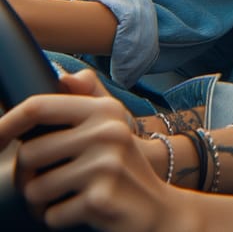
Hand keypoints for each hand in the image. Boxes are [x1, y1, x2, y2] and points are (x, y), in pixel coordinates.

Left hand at [0, 69, 176, 231]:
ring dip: (42, 203)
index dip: (6, 123)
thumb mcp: (112, 123)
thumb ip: (87, 97)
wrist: (157, 208)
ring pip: (35, 189)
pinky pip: (51, 215)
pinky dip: (59, 220)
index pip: (38, 106)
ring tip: (65, 197)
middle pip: (29, 154)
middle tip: (48, 183)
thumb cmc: (124, 165)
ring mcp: (105, 164)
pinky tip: (80, 212)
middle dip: (29, 177)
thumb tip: (64, 76)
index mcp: (103, 110)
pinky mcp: (100, 198)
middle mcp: (106, 132)